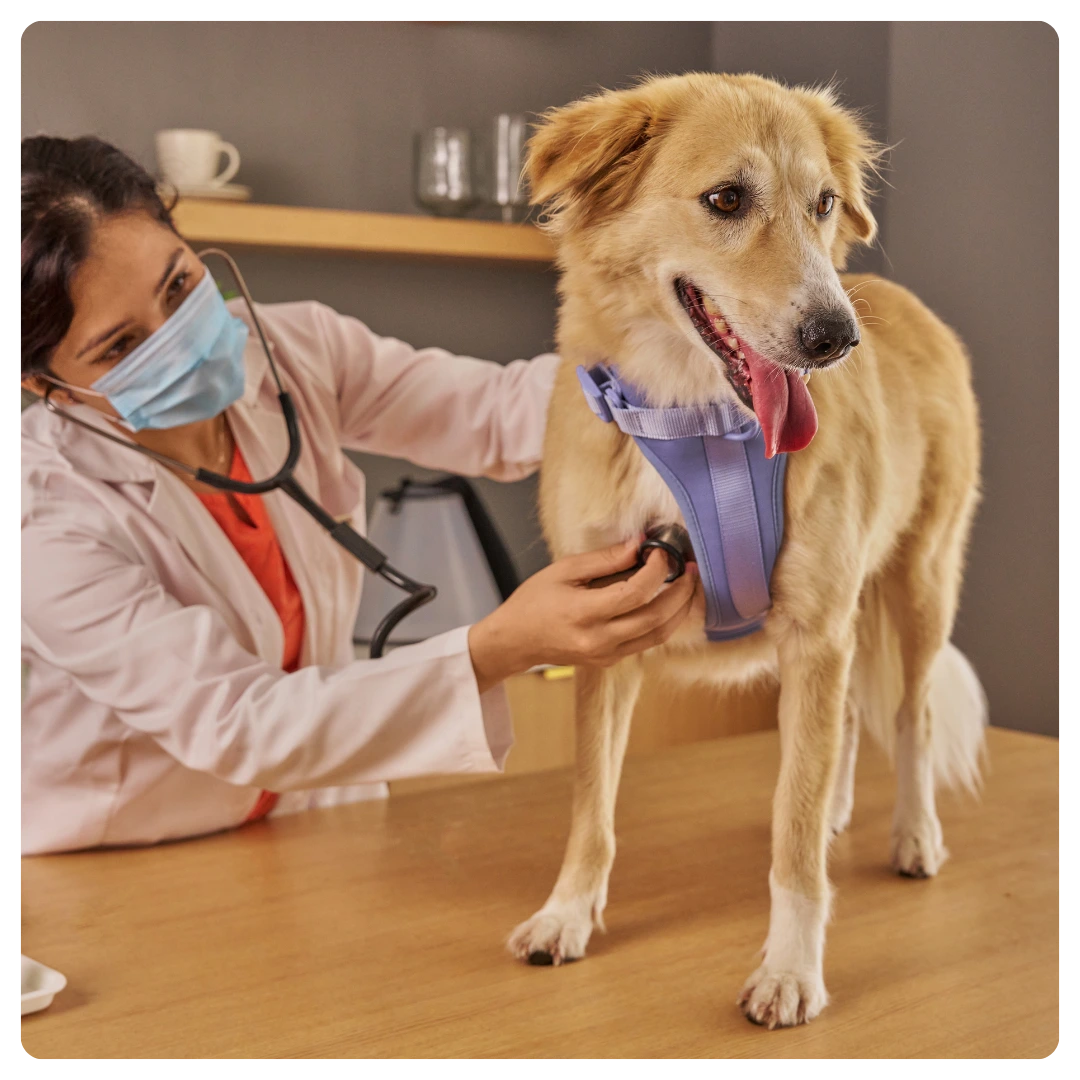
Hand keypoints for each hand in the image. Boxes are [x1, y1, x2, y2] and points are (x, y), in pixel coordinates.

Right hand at [468, 537, 697, 693]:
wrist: (515, 641)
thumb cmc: (533, 601)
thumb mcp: (563, 570)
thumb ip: (604, 559)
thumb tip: (639, 544)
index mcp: (584, 613)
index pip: (636, 592)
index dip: (657, 570)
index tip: (661, 551)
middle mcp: (599, 639)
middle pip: (656, 618)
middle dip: (682, 592)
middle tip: (692, 569)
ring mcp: (606, 654)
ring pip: (659, 635)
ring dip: (680, 610)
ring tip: (689, 586)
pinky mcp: (610, 660)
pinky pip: (646, 642)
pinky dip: (663, 622)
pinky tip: (667, 602)